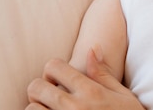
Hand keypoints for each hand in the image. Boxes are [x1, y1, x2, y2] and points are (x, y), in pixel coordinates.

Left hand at [26, 47, 143, 109]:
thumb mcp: (122, 95)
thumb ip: (102, 73)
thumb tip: (92, 48)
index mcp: (90, 91)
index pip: (54, 66)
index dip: (53, 69)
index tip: (59, 79)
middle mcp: (73, 107)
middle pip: (36, 87)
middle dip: (41, 88)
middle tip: (50, 95)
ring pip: (30, 109)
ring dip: (38, 109)